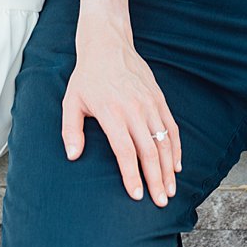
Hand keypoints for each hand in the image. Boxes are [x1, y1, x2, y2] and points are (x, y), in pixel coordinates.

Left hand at [64, 12, 181, 205]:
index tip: (136, 195)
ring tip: (169, 190)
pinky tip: (176, 166)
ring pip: (164, 142)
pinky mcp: (159, 100)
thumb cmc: (87, 77)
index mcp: (111, 112)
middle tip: (160, 201)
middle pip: (149, 151)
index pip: (125, 151)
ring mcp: (149, 104)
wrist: (108, 45)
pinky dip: (176, 149)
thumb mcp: (71, 101)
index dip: (132, 175)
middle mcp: (133, 110)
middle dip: (155, 179)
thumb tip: (72, 155)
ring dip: (168, 169)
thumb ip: (70, 130)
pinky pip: (171, 128)